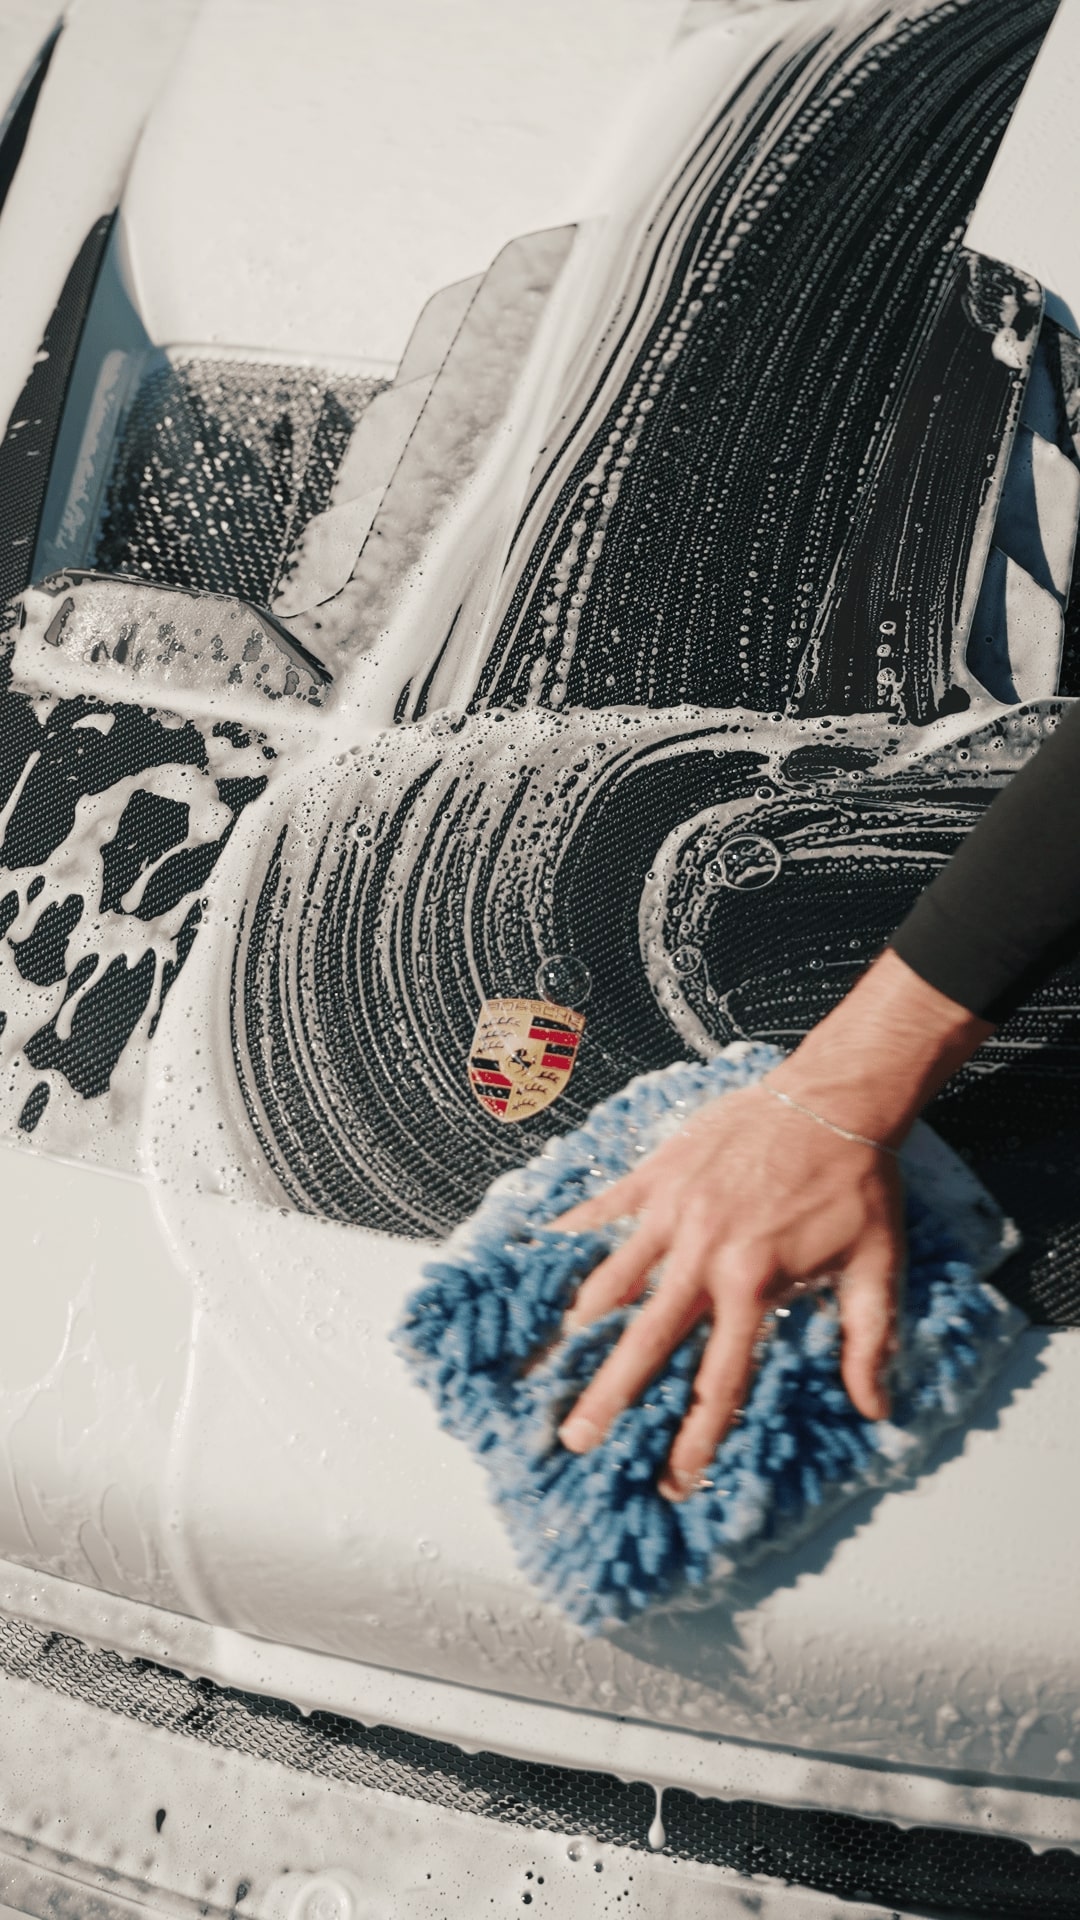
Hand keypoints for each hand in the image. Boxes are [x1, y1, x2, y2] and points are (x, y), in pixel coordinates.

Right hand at [551, 1079, 903, 1498]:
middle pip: (647, 1341)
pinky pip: (605, 1209)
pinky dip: (572, 1233)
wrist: (837, 1096)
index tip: (674, 1481)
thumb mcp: (878, 1269)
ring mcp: (674, 1212)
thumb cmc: (859, 1183)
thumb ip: (870, 1343)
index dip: (696, 1438)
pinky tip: (540, 1251)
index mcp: (756, 1286)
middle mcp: (704, 1256)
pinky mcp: (659, 1174)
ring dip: (580, 1325)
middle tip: (576, 1439)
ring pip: (612, 1278)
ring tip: (546, 1363)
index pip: (719, 1380)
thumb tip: (874, 1410)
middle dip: (609, 1396)